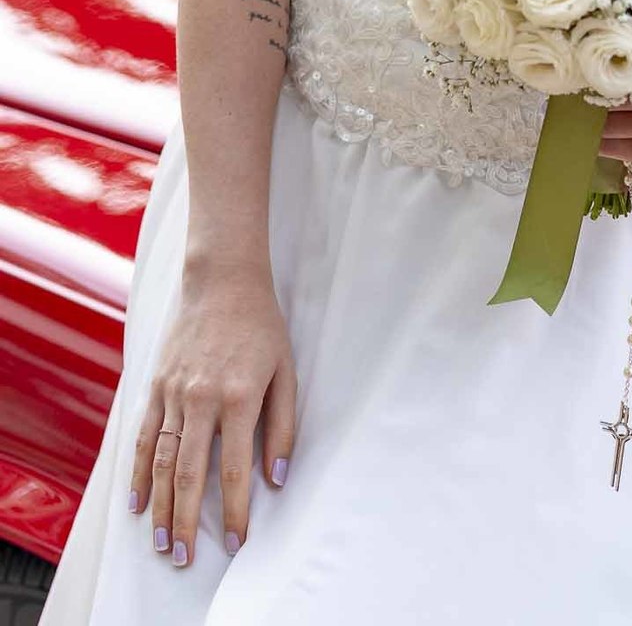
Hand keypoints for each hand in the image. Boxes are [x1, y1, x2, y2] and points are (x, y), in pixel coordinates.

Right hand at [127, 260, 295, 568]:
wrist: (223, 279)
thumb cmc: (262, 326)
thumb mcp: (286, 371)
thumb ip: (282, 427)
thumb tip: (277, 478)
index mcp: (240, 398)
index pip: (234, 471)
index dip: (235, 512)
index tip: (236, 541)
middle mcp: (202, 399)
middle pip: (190, 475)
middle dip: (188, 522)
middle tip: (184, 558)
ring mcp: (174, 392)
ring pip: (162, 461)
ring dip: (160, 506)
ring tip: (161, 542)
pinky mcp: (156, 384)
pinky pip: (144, 435)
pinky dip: (139, 471)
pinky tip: (138, 501)